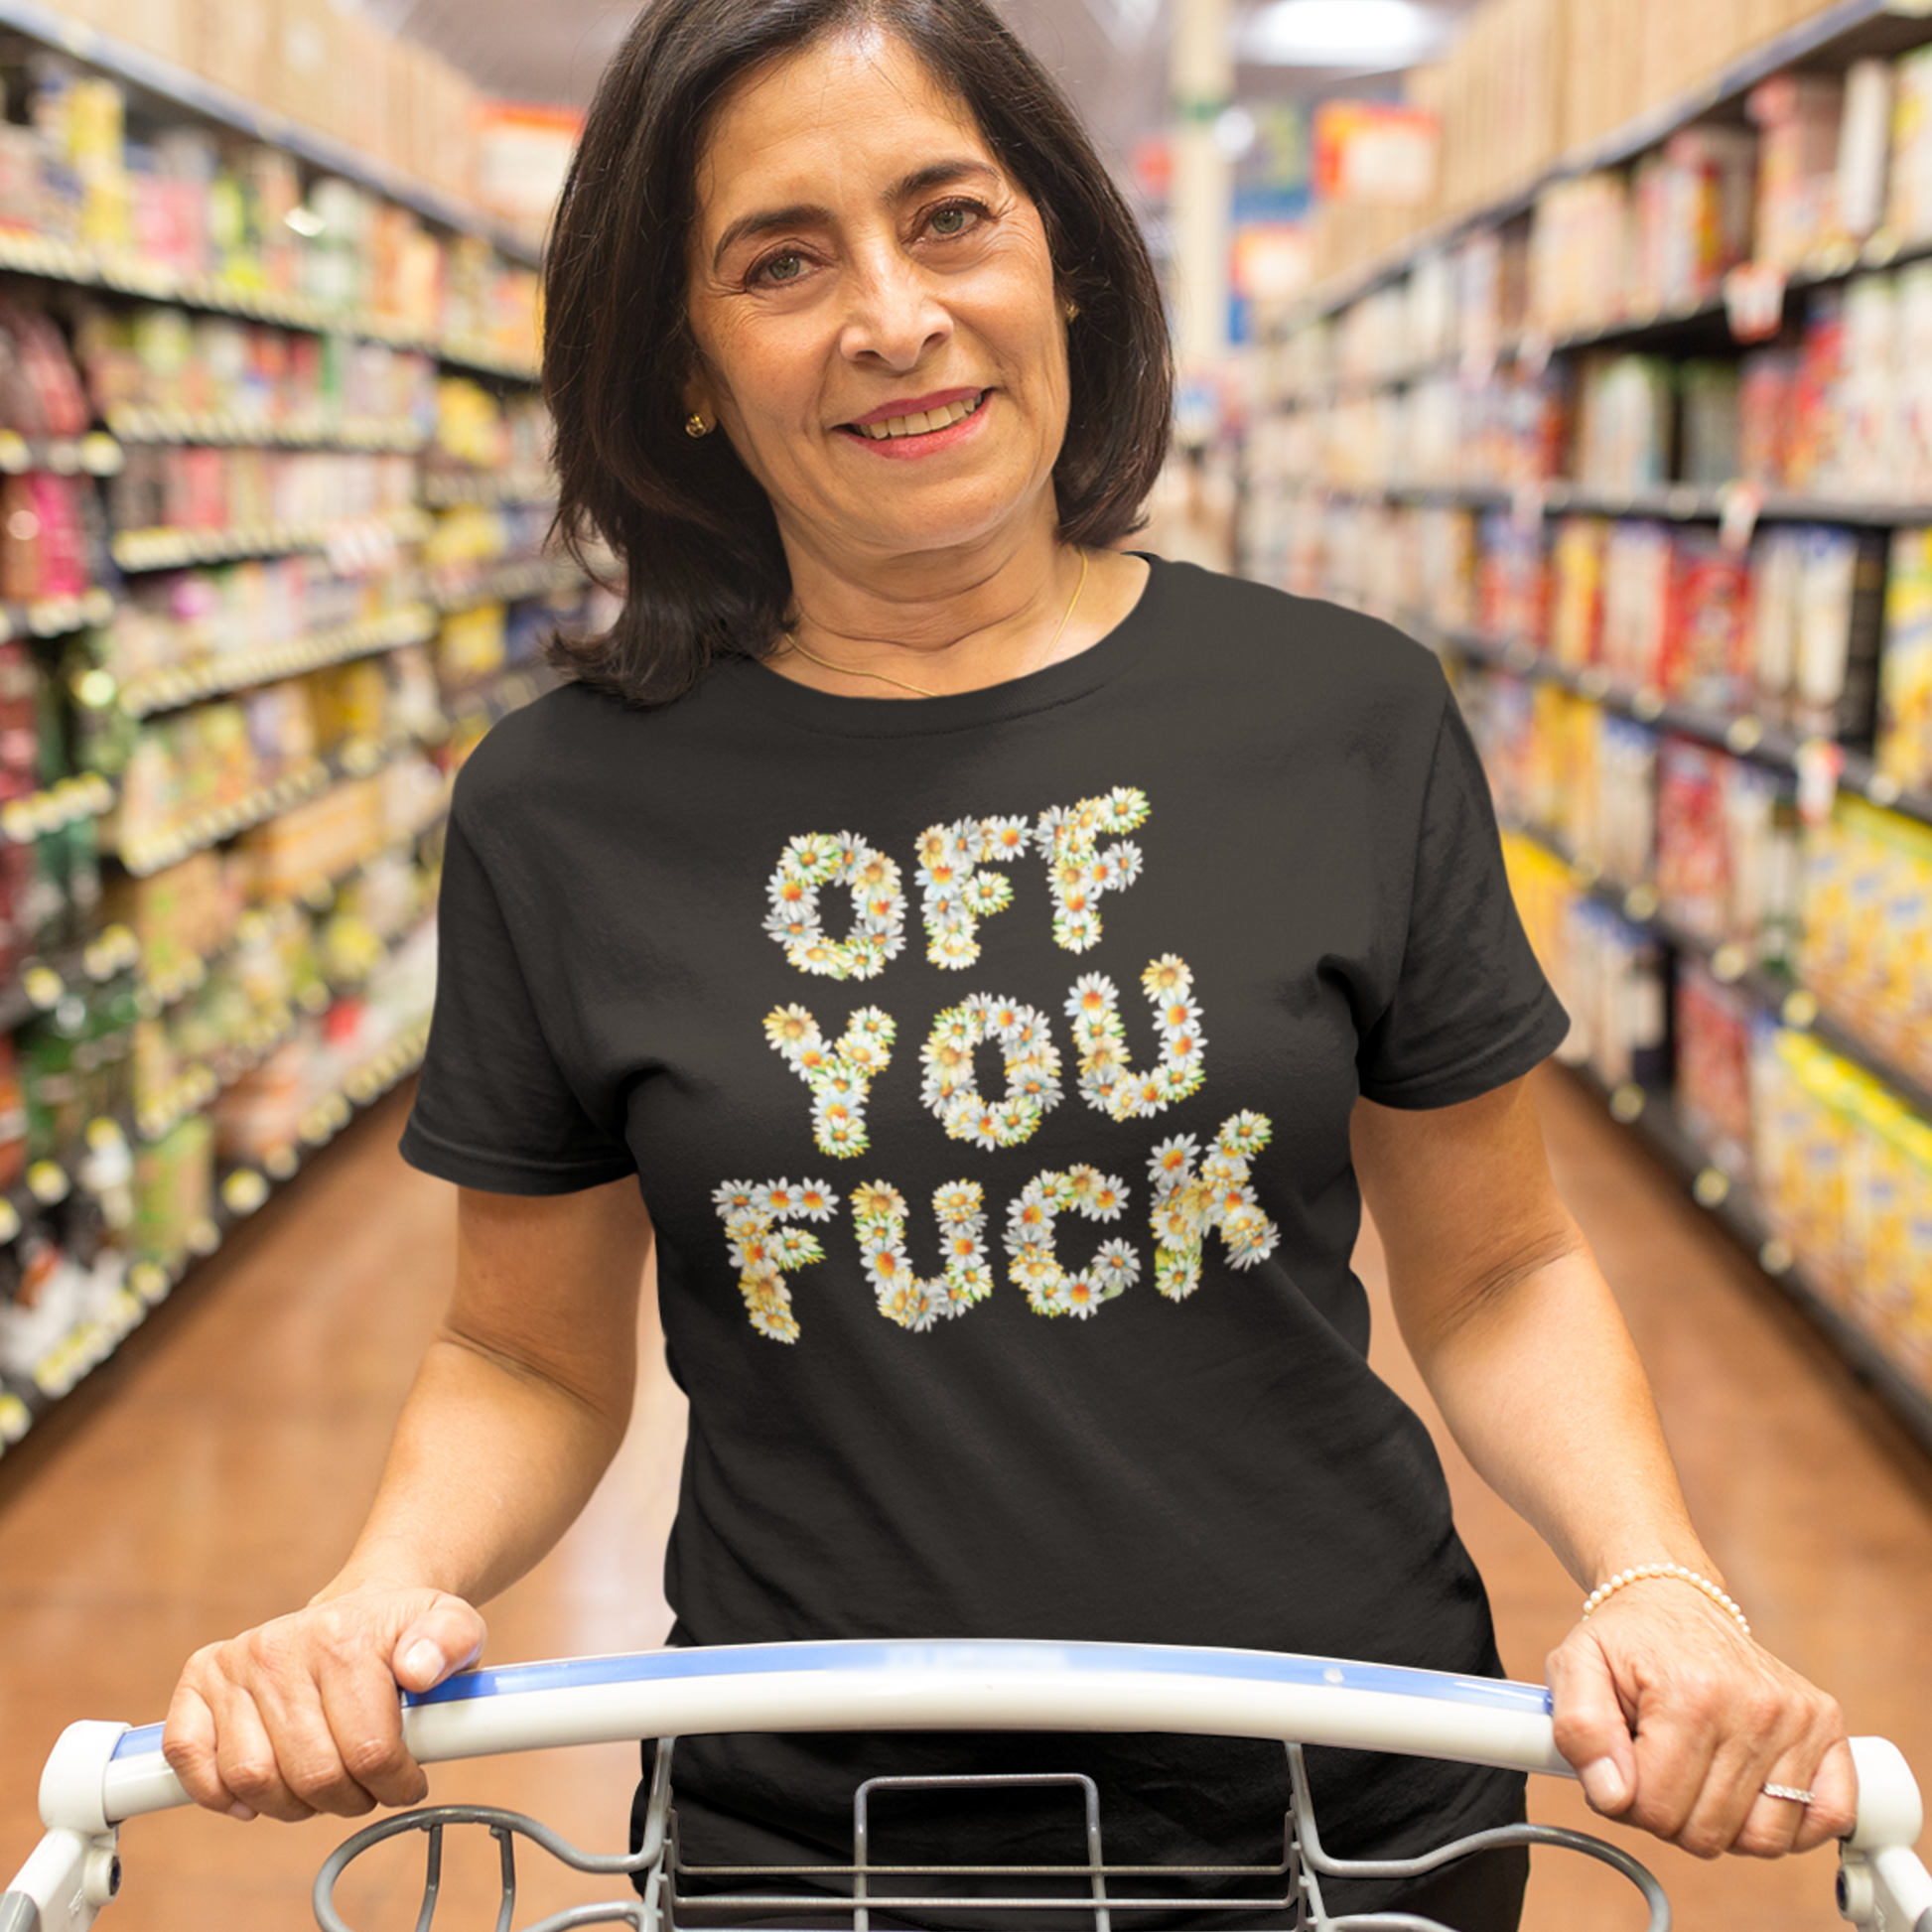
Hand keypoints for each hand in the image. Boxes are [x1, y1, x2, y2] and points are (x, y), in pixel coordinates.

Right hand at [162, 1587, 486, 1821]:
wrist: (365, 1606)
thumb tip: (419, 1670)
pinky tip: (256, 1796)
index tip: (409, 1781)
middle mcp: (281, 1648)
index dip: (395, 1784)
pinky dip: (216, 1792)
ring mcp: (237, 1663)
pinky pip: (188, 1755)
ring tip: (323, 1787)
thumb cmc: (405, 1631)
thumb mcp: (453, 1625)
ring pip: (253, 1779)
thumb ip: (454, 1642)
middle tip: (366, 1787)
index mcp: (344, 1638)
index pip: (368, 1750)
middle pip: (312, 1774)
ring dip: (294, 1805)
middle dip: (350, 1799)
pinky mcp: (201, 1679)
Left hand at [1546, 1580, 1856, 1857]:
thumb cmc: (1627, 1641)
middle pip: (1709, 1832)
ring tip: (1698, 1779)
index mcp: (1689, 1693)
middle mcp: (1754, 1706)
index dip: (1627, 1803)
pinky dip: (1789, 1824)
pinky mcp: (1827, 1726)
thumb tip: (1613, 1795)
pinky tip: (1751, 1793)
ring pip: (1764, 1840)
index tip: (1622, 1768)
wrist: (1675, 1599)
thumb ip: (1577, 1731)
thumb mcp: (1575, 1666)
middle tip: (1657, 1771)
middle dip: (1671, 1816)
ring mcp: (1798, 1718)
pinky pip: (1828, 1818)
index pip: (1658, 1808)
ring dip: (1724, 1826)